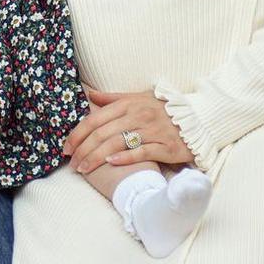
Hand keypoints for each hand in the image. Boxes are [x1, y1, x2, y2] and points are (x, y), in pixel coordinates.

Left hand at [63, 88, 194, 173]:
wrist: (197, 118)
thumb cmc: (161, 110)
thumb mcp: (137, 98)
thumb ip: (112, 98)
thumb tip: (89, 95)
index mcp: (128, 103)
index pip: (95, 118)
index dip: (78, 133)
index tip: (67, 147)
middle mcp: (138, 115)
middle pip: (103, 133)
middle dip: (84, 149)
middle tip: (72, 163)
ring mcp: (152, 130)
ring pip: (118, 143)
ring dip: (97, 157)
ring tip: (84, 169)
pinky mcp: (166, 146)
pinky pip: (142, 152)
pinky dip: (125, 157)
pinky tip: (111, 163)